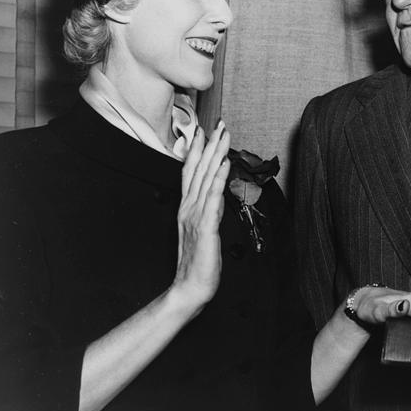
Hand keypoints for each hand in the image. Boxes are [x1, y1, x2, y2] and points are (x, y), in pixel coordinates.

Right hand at [173, 121, 230, 308]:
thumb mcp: (202, 229)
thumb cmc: (198, 261)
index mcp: (187, 207)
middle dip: (209, 145)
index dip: (197, 151)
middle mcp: (188, 207)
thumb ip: (207, 210)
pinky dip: (217, 179)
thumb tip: (217, 194)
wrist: (190, 286)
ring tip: (223, 135)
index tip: (203, 131)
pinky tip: (224, 164)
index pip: (190, 173)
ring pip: (205, 178)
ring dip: (215, 154)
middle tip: (218, 124)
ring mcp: (195, 215)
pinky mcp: (205, 226)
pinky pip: (212, 198)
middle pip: (198, 170)